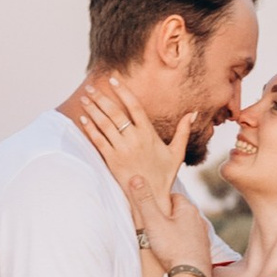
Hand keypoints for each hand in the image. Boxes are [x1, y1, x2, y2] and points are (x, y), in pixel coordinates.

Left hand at [64, 73, 189, 234]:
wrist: (151, 197)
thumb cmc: (164, 174)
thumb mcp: (177, 152)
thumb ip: (183, 130)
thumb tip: (193, 112)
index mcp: (149, 134)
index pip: (134, 106)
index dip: (123, 91)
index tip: (113, 80)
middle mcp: (134, 139)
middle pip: (115, 113)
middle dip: (101, 98)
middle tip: (91, 87)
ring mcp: (122, 150)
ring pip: (104, 125)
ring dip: (93, 110)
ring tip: (84, 98)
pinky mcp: (112, 161)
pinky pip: (98, 141)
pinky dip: (90, 128)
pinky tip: (82, 119)